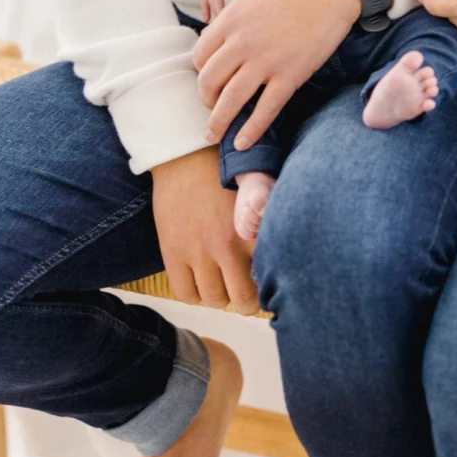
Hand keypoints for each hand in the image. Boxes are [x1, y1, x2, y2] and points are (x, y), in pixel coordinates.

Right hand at [150, 147, 259, 312]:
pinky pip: (187, 295)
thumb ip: (265, 227)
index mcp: (251, 230)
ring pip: (215, 300)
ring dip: (220, 296)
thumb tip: (282, 254)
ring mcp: (198, 252)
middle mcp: (226, 245)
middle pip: (244, 300)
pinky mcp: (173, 254)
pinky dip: (194, 295)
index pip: (269, 278)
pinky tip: (200, 280)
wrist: (185, 156)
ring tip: (221, 282)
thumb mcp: (253, 198)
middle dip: (248, 301)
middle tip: (246, 292)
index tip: (271, 285)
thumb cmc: (224, 174)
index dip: (271, 287)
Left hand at [192, 0, 359, 148]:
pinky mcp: (290, 75)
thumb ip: (236, 17)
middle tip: (211, 107)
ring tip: (213, 135)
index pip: (200, 55)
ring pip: (231, 100)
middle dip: (206, 99)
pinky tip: (243, 142)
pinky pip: (265, 110)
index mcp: (231, 21)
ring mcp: (266, 61)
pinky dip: (251, 130)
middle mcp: (242, 43)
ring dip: (218, 123)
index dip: (201, 71)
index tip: (209, 79)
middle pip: (209, 81)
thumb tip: (226, 35)